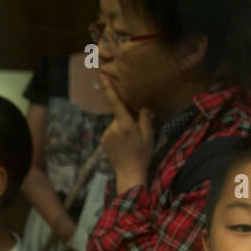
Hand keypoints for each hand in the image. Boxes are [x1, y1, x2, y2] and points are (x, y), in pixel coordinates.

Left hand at [99, 72, 152, 188]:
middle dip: (127, 119)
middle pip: (119, 115)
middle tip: (136, 134)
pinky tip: (123, 146)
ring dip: (122, 128)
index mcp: (125, 125)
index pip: (115, 102)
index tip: (102, 76)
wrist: (129, 174)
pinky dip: (117, 135)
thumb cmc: (142, 155)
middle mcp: (113, 128)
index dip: (108, 88)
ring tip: (130, 143)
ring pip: (115, 124)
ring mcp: (106, 134)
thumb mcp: (149, 136)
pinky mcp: (102, 140)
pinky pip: (111, 132)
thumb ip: (145, 119)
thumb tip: (143, 106)